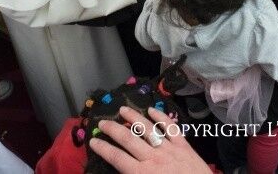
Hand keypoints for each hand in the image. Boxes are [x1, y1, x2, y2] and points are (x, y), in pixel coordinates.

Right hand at [89, 106, 210, 173]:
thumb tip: (122, 171)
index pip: (116, 158)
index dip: (103, 148)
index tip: (93, 140)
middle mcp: (152, 158)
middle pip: (128, 139)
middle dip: (113, 129)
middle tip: (103, 122)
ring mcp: (169, 149)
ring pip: (147, 129)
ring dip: (134, 118)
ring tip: (123, 109)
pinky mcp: (184, 146)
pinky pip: (170, 128)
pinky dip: (161, 117)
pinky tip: (152, 110)